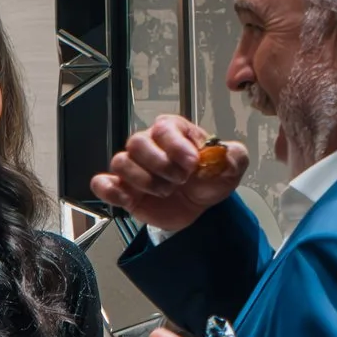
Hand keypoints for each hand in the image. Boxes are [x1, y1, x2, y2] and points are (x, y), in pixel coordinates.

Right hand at [88, 116, 247, 233]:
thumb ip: (235, 156)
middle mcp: (149, 145)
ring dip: (143, 180)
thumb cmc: (208, 179)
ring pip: (121, 162)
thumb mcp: (231, 167)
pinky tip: (128, 199)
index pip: (165, 129)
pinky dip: (110, 191)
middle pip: (137, 142)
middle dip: (159, 164)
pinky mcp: (123, 189)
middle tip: (179, 180)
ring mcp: (133, 167)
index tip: (192, 164)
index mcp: (173, 132)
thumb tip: (226, 155)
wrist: (198, 207)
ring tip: (164, 191)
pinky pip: (102, 183)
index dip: (176, 146)